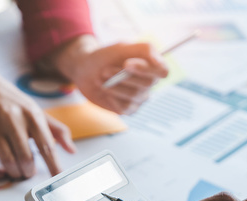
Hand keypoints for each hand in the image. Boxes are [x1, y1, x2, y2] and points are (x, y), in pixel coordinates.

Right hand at [0, 45, 74, 179]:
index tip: (58, 178)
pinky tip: (1, 171)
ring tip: (17, 171)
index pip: (47, 146)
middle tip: (29, 172)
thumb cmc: (10, 100)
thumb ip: (56, 130)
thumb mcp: (36, 110)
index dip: (53, 166)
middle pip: (26, 158)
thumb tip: (72, 151)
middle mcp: (13, 121)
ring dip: (14, 173)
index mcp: (31, 115)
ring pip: (8, 162)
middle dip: (29, 172)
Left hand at [49, 35, 167, 114]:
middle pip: (147, 84)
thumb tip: (161, 64)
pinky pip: (125, 107)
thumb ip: (145, 50)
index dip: (146, 69)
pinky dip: (112, 98)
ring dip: (115, 87)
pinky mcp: (127, 108)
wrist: (84, 70)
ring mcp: (138, 97)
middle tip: (105, 70)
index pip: (162, 72)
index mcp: (151, 66)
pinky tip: (106, 91)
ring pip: (134, 96)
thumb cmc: (105, 57)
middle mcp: (148, 83)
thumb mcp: (122, 47)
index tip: (126, 64)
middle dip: (123, 76)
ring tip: (101, 79)